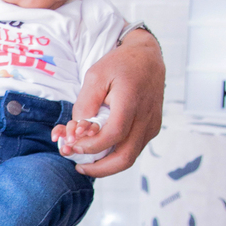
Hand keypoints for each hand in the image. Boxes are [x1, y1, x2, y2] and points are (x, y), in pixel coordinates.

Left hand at [52, 118, 102, 156]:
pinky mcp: (95, 127)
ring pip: (83, 122)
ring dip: (81, 126)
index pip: (60, 129)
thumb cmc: (79, 147)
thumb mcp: (72, 151)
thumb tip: (65, 150)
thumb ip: (67, 151)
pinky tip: (91, 134)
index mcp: (68, 132)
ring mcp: (86, 126)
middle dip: (70, 132)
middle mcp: (76, 127)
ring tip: (79, 132)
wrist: (93, 146)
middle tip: (70, 141)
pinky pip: (95, 125)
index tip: (54, 139)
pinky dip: (93, 128)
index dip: (56, 132)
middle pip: (71, 124)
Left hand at [68, 31, 163, 177]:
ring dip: (107, 165)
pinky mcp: (152, 128)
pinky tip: (101, 150)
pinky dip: (116, 154)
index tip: (73, 146)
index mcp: (131, 102)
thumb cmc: (119, 65)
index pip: (113, 135)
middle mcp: (146, 118)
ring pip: (130, 157)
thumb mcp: (95, 76)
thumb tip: (77, 131)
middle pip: (125, 158)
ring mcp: (151, 125)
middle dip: (100, 168)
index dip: (91, 146)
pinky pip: (134, 148)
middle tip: (79, 167)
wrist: (147, 57)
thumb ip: (85, 104)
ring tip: (87, 161)